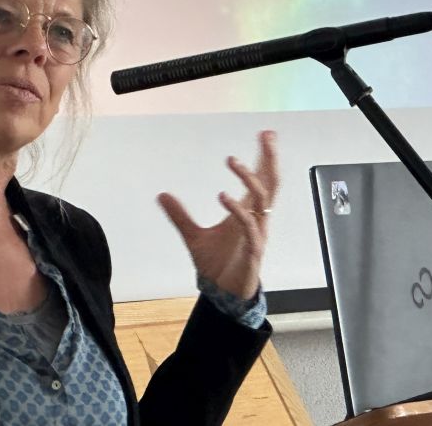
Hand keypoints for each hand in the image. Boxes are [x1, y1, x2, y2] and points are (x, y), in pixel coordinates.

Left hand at [157, 130, 278, 300]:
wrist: (223, 295)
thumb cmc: (217, 265)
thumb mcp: (192, 235)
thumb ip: (179, 215)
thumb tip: (161, 195)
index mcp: (246, 212)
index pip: (260, 179)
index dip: (264, 157)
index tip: (266, 135)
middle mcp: (256, 219)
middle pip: (270, 183)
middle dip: (269, 159)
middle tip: (265, 137)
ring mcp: (257, 233)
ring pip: (262, 199)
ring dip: (249, 178)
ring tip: (232, 161)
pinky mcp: (253, 250)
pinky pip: (251, 226)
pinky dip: (239, 210)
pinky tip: (225, 196)